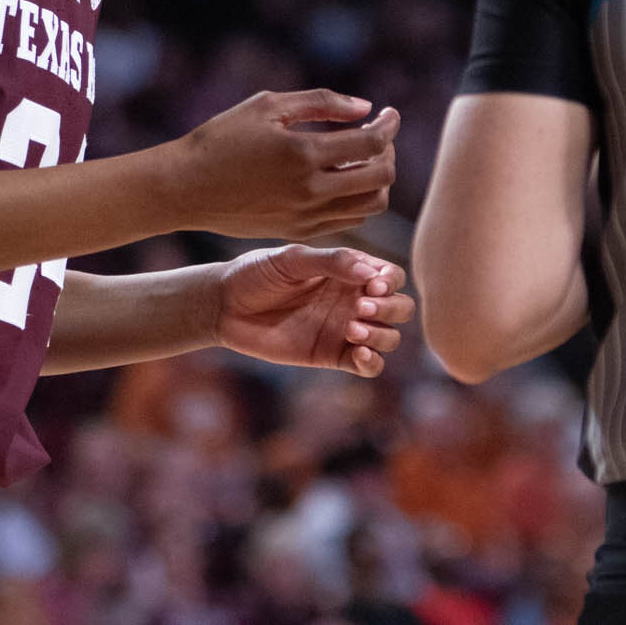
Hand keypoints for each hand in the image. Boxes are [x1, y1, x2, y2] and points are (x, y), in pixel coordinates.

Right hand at [164, 90, 397, 238]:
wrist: (186, 187)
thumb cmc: (222, 138)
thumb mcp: (267, 105)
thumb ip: (321, 102)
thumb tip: (364, 107)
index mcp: (304, 154)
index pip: (371, 142)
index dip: (388, 125)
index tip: (389, 113)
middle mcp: (311, 190)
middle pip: (381, 177)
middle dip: (388, 152)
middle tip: (377, 135)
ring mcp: (306, 216)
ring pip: (371, 205)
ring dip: (379, 180)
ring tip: (364, 159)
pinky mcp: (298, 231)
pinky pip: (348, 220)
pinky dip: (358, 199)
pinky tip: (344, 179)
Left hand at [214, 245, 414, 377]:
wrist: (225, 306)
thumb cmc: (257, 274)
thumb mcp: (292, 260)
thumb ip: (332, 262)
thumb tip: (371, 275)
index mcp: (348, 272)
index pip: (390, 276)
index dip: (390, 281)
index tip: (372, 285)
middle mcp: (352, 300)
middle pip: (400, 307)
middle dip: (392, 308)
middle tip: (361, 306)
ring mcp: (344, 329)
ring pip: (389, 337)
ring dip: (382, 334)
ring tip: (351, 328)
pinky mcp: (331, 356)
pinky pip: (368, 365)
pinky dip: (373, 362)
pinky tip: (359, 353)